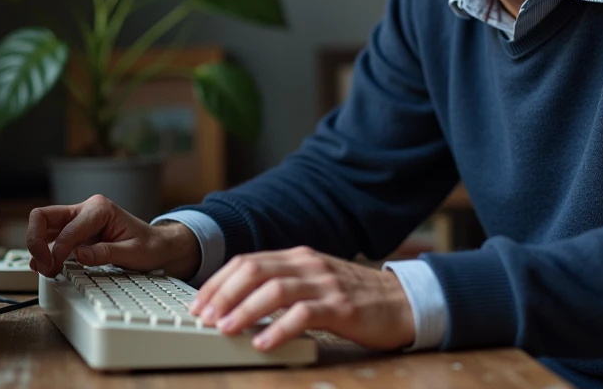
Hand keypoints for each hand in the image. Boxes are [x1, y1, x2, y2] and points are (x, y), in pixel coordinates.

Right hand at [25, 194, 199, 278]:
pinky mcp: (75, 232)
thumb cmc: (149, 245)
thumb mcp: (133, 252)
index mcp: (100, 208)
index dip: (57, 250)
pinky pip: (51, 237)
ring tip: (43, 269)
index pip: (68, 228)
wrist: (158, 245)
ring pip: (43, 225)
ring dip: (37, 246)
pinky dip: (44, 250)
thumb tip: (79, 255)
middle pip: (43, 216)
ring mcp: (78, 220)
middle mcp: (86, 209)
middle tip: (42, 265)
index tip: (54, 268)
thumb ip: (106, 253)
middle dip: (36, 241)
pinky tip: (45, 266)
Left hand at [189, 246, 414, 351]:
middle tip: (205, 317)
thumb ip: (283, 285)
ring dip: (245, 310)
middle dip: (224, 294)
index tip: (199, 304)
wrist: (403, 302)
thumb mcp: (315, 282)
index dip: (219, 282)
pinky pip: (305, 314)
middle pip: (255, 271)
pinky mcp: (343, 307)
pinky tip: (264, 343)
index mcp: (298, 257)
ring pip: (275, 290)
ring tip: (226, 329)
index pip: (247, 262)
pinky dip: (280, 328)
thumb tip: (237, 304)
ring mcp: (326, 283)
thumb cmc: (355, 298)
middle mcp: (309, 264)